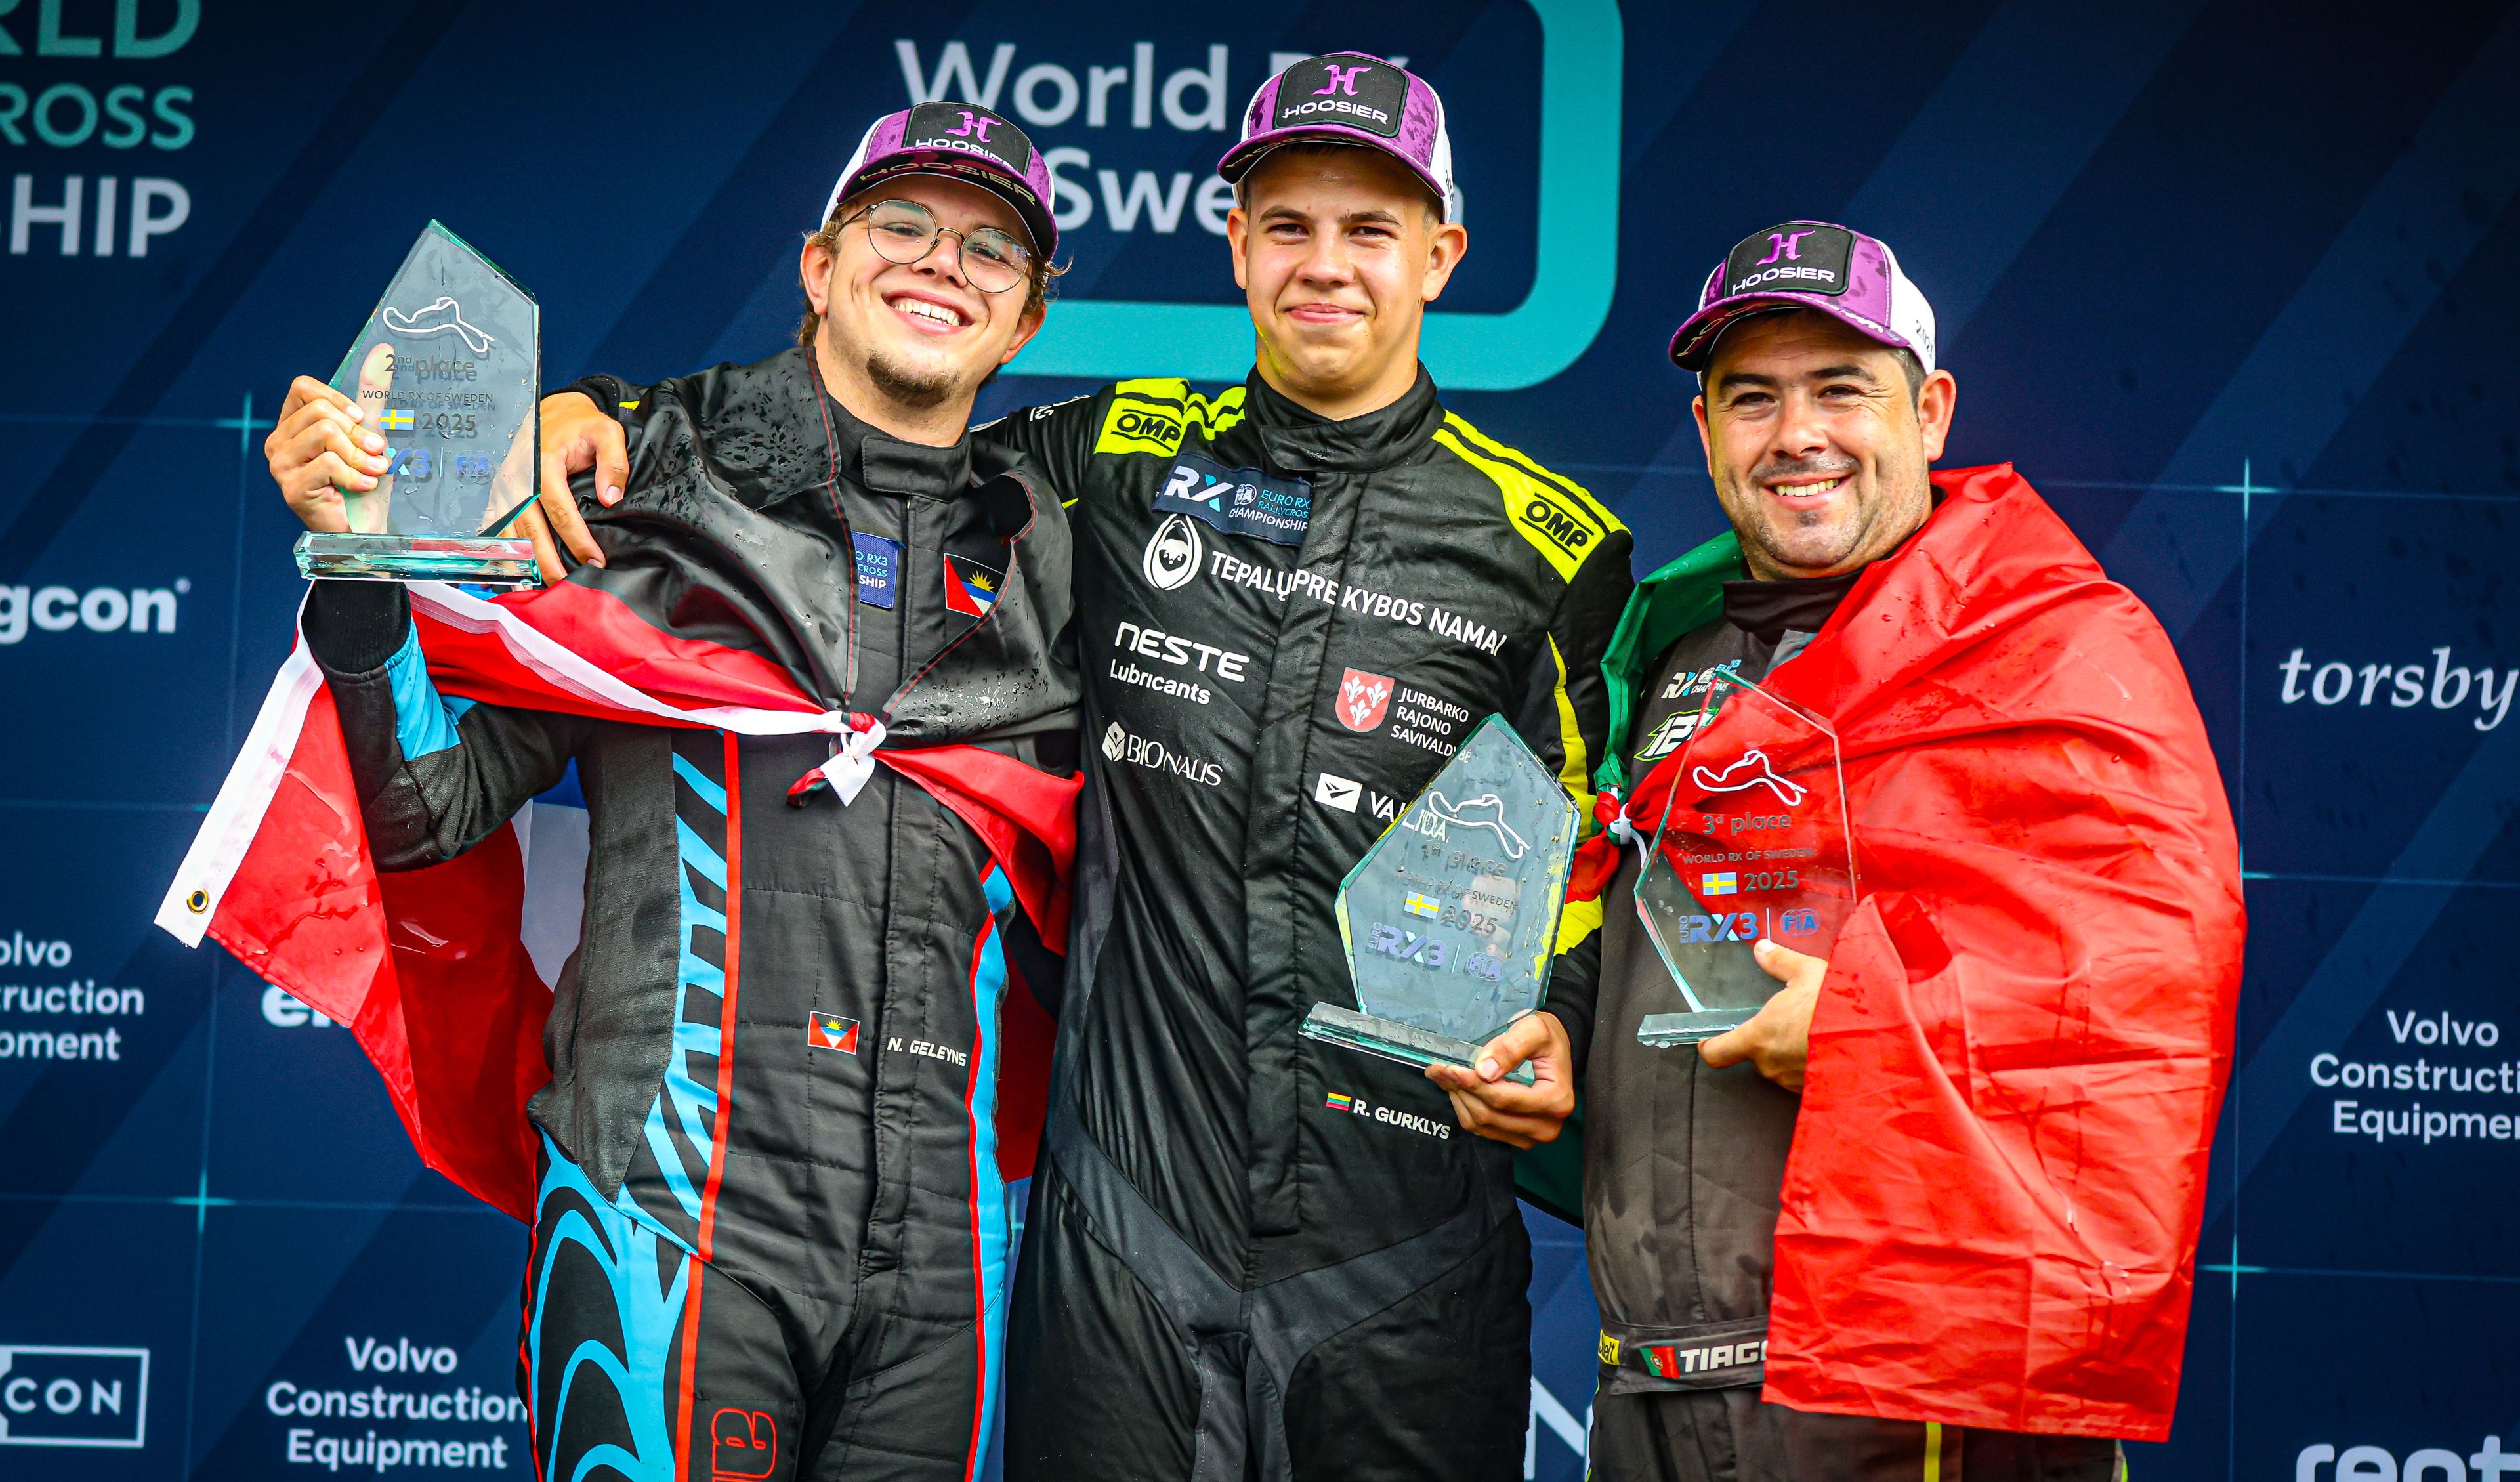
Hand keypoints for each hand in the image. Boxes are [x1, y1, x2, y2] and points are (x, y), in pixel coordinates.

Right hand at [264, 375, 389, 531]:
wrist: (364, 531)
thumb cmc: (364, 485)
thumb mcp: (370, 435)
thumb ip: (372, 396)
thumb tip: (383, 352)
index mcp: (292, 426)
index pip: (303, 388)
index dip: (338, 399)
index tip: (362, 419)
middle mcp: (279, 442)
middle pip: (320, 411)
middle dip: (358, 433)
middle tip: (376, 454)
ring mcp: (280, 465)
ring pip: (324, 433)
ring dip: (360, 455)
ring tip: (373, 472)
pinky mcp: (291, 487)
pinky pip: (328, 463)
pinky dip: (355, 475)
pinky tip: (362, 487)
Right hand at [515, 390, 629, 582]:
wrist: (551, 412)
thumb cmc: (580, 424)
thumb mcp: (605, 431)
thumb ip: (613, 462)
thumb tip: (611, 499)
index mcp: (543, 463)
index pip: (560, 510)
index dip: (577, 540)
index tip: (595, 562)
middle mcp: (518, 479)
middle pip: (530, 529)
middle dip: (547, 562)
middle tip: (567, 589)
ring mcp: (504, 489)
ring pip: (511, 533)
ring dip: (524, 563)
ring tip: (542, 589)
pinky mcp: (499, 496)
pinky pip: (498, 530)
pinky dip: (504, 554)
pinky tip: (514, 577)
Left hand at [1426, 1009, 1576, 1148]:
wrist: (1556, 1050)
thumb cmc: (1547, 1039)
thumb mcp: (1534, 1031)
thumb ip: (1510, 1047)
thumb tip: (1484, 1070)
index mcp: (1556, 1100)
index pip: (1504, 1099)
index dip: (1473, 1084)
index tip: (1449, 1068)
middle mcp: (1547, 1125)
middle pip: (1491, 1115)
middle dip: (1461, 1090)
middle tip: (1439, 1070)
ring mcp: (1532, 1135)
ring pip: (1483, 1125)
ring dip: (1460, 1100)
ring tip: (1444, 1076)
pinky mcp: (1519, 1137)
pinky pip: (1484, 1130)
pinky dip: (1466, 1109)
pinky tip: (1458, 1089)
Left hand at [1697, 938, 1824, 1091]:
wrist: (1879, 1040)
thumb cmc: (1837, 1006)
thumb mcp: (1809, 972)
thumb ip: (1780, 961)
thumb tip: (1762, 948)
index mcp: (1759, 1037)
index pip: (1717, 1054)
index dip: (1711, 1046)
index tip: (1710, 1039)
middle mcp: (1771, 1065)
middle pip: (1754, 1056)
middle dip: (1766, 1039)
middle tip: (1787, 1020)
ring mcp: (1792, 1082)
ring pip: (1779, 1067)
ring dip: (1789, 1052)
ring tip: (1811, 1031)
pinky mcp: (1814, 1091)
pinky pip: (1802, 1077)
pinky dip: (1808, 1065)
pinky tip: (1825, 1047)